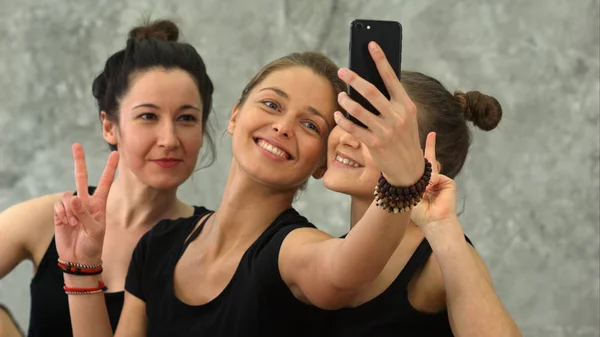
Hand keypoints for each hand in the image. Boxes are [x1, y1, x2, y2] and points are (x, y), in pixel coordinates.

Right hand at [54, 144, 118, 263]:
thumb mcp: (95, 230)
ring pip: (67, 196)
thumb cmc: (92, 245)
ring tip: (74, 224)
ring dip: (70, 210)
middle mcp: (85, 202)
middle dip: (79, 161)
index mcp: (99, 204)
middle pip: (81, 177)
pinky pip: (58, 206)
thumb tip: (74, 198)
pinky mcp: (60, 213)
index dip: (110, 168)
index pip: (105, 182)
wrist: (79, 258)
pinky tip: (66, 224)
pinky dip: (62, 215)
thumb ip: (84, 214)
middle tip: (76, 145)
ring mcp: (72, 207)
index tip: (115, 154)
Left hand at [334, 41, 423, 185]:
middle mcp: (397, 117)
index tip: (371, 45)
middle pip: (371, 91)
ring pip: (358, 110)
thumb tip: (368, 84)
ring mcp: (385, 131)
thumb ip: (391, 103)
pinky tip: (337, 115)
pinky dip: (342, 120)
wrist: (409, 169)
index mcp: (407, 106)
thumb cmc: (404, 139)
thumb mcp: (405, 118)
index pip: (392, 78)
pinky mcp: (374, 144)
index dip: (380, 60)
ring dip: (345, 101)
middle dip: (354, 79)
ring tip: (340, 96)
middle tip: (342, 71)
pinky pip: (353, 128)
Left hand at [411, 132, 457, 231]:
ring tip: (424, 196)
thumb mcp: (410, 194)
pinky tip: (430, 194)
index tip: (412, 144)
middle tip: (432, 134)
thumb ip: (413, 179)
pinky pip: (436, 176)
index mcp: (421, 185)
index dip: (417, 156)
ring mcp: (441, 182)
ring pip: (429, 171)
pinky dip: (431, 184)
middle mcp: (432, 182)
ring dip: (422, 183)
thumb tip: (419, 165)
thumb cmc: (419, 212)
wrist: (433, 222)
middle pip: (430, 160)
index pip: (419, 167)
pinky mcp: (449, 183)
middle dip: (430, 146)